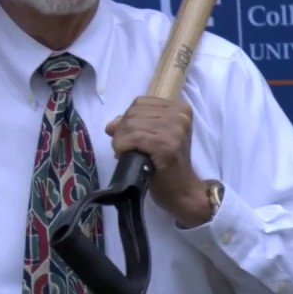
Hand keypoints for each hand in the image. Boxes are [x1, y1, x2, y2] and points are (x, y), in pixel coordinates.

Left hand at [105, 96, 211, 225]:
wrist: (182, 190)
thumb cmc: (165, 165)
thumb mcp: (152, 138)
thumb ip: (134, 125)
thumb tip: (110, 125)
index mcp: (178, 108)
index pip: (140, 103)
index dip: (127, 119)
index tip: (128, 136)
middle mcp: (179, 115)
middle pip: (133, 113)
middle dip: (122, 131)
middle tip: (124, 148)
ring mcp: (175, 129)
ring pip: (131, 124)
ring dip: (120, 140)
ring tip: (125, 153)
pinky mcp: (167, 145)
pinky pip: (134, 138)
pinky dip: (123, 146)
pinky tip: (125, 156)